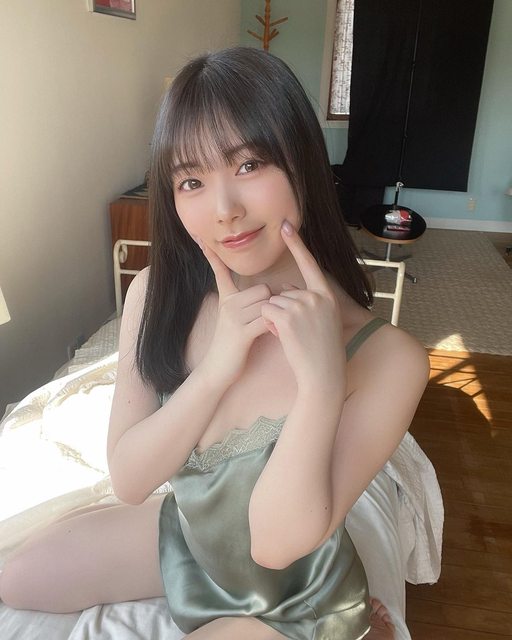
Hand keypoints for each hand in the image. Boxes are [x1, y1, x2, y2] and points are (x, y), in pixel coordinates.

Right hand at [199, 242, 270, 386]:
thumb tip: (267, 293)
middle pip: (263, 289)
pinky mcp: (242, 333)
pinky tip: (272, 334)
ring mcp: (234, 318)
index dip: (212, 256)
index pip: (220, 271)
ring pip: (267, 303)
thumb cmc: (232, 345)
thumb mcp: (234, 320)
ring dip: (275, 316)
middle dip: (271, 302)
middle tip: (268, 319)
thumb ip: (247, 304)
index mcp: (225, 299)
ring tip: (268, 330)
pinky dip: (275, 326)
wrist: (217, 370)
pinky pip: (267, 319)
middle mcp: (228, 304)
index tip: (201, 238)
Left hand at [261, 221, 344, 389]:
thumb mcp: (322, 321)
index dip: (297, 244)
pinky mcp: (287, 316)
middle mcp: (316, 296)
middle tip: (298, 332)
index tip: (286, 225)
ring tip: (293, 336)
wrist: (323, 374)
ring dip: (274, 319)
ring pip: (272, 302)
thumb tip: (283, 289)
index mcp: (327, 295)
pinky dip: (268, 324)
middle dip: (281, 310)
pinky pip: (266, 311)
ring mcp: (302, 306)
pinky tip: (284, 337)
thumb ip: (307, 302)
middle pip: (283, 291)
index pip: (310, 264)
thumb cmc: (321, 351)